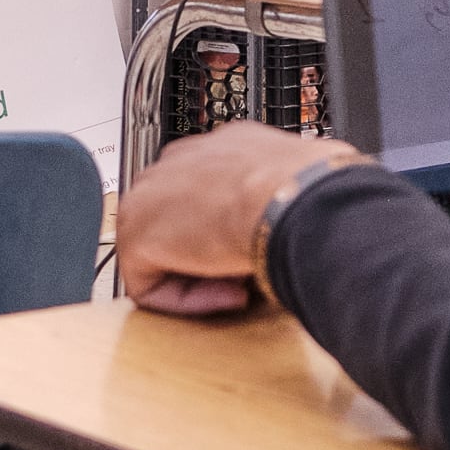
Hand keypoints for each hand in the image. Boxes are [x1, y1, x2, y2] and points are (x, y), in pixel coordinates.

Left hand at [117, 123, 364, 317]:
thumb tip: (303, 215)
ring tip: (240, 286)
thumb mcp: (301, 184)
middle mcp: (180, 162)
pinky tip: (226, 293)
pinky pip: (149, 286)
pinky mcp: (137, 235)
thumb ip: (283, 197)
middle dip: (208, 257)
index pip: (206, 194)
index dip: (231, 231)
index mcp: (221, 147)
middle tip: (246, 275)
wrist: (296, 199)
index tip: (258, 249)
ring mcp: (151, 195)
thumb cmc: (312, 189)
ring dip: (200, 280)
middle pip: (177, 224)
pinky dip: (186, 302)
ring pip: (162, 256)